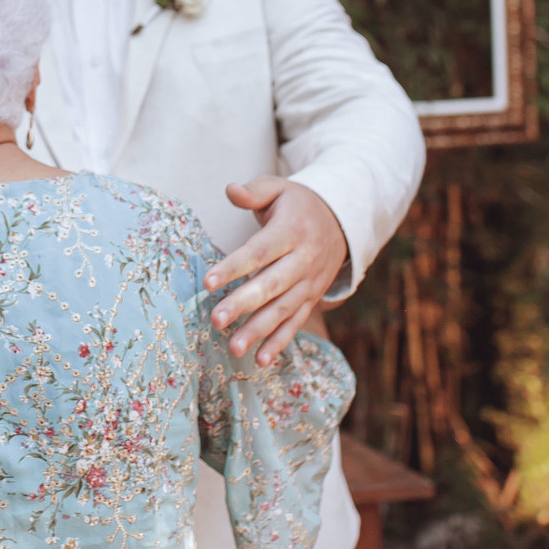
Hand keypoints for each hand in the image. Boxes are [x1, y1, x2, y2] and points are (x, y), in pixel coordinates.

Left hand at [204, 177, 347, 368]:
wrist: (340, 222)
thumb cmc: (297, 205)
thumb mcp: (279, 189)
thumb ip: (254, 191)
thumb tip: (230, 190)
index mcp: (292, 231)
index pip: (260, 252)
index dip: (234, 267)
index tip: (208, 282)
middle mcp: (303, 260)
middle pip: (271, 285)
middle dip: (243, 305)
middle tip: (215, 320)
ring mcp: (309, 283)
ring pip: (283, 310)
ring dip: (259, 331)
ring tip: (234, 348)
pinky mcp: (311, 299)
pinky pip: (296, 323)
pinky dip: (280, 342)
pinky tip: (261, 360)